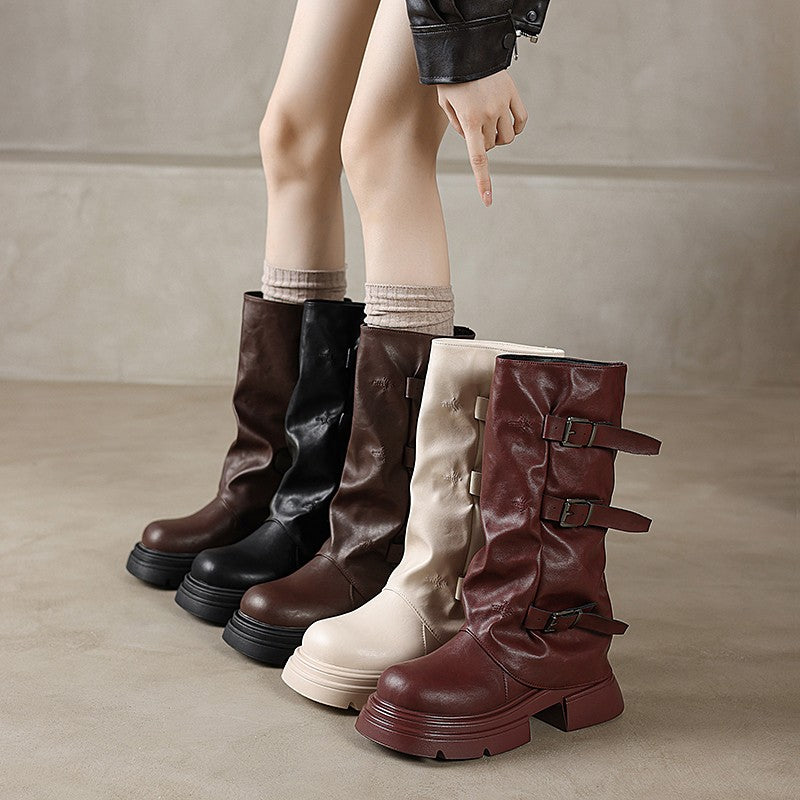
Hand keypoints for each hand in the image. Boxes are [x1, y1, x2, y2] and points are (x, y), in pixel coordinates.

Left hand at [436, 70, 527, 206]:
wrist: (465, 48)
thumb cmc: (450, 78)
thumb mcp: (445, 105)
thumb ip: (458, 127)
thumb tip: (475, 140)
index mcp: (470, 121)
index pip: (478, 160)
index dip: (483, 182)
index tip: (488, 200)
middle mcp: (489, 115)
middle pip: (492, 146)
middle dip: (484, 143)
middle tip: (474, 127)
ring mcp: (502, 104)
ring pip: (507, 137)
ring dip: (499, 136)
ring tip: (488, 123)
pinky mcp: (512, 93)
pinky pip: (520, 120)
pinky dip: (516, 127)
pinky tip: (507, 123)